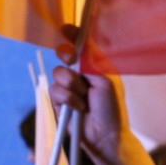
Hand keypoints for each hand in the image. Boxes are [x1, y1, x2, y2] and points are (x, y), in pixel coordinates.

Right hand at [50, 25, 122, 164]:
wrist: (105, 135)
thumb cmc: (112, 108)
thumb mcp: (106, 81)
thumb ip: (92, 62)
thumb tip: (80, 45)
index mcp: (94, 67)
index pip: (81, 47)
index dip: (73, 36)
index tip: (67, 30)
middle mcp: (80, 75)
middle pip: (63, 55)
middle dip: (65, 55)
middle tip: (70, 60)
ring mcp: (68, 88)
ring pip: (57, 73)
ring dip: (71, 85)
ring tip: (84, 98)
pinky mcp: (58, 102)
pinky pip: (54, 91)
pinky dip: (67, 99)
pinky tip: (78, 108)